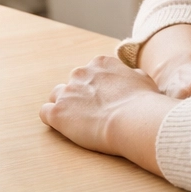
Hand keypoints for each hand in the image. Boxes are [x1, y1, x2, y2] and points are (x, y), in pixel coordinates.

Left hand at [41, 56, 168, 158]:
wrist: (134, 121)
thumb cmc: (145, 104)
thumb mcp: (145, 81)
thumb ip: (133, 76)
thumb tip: (133, 77)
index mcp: (100, 64)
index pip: (90, 73)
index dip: (95, 89)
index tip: (104, 101)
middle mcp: (80, 73)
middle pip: (73, 84)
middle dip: (80, 97)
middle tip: (93, 114)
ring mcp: (67, 92)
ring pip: (57, 96)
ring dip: (65, 107)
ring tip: (77, 122)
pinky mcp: (58, 112)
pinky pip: (45, 112)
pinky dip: (52, 119)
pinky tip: (63, 127)